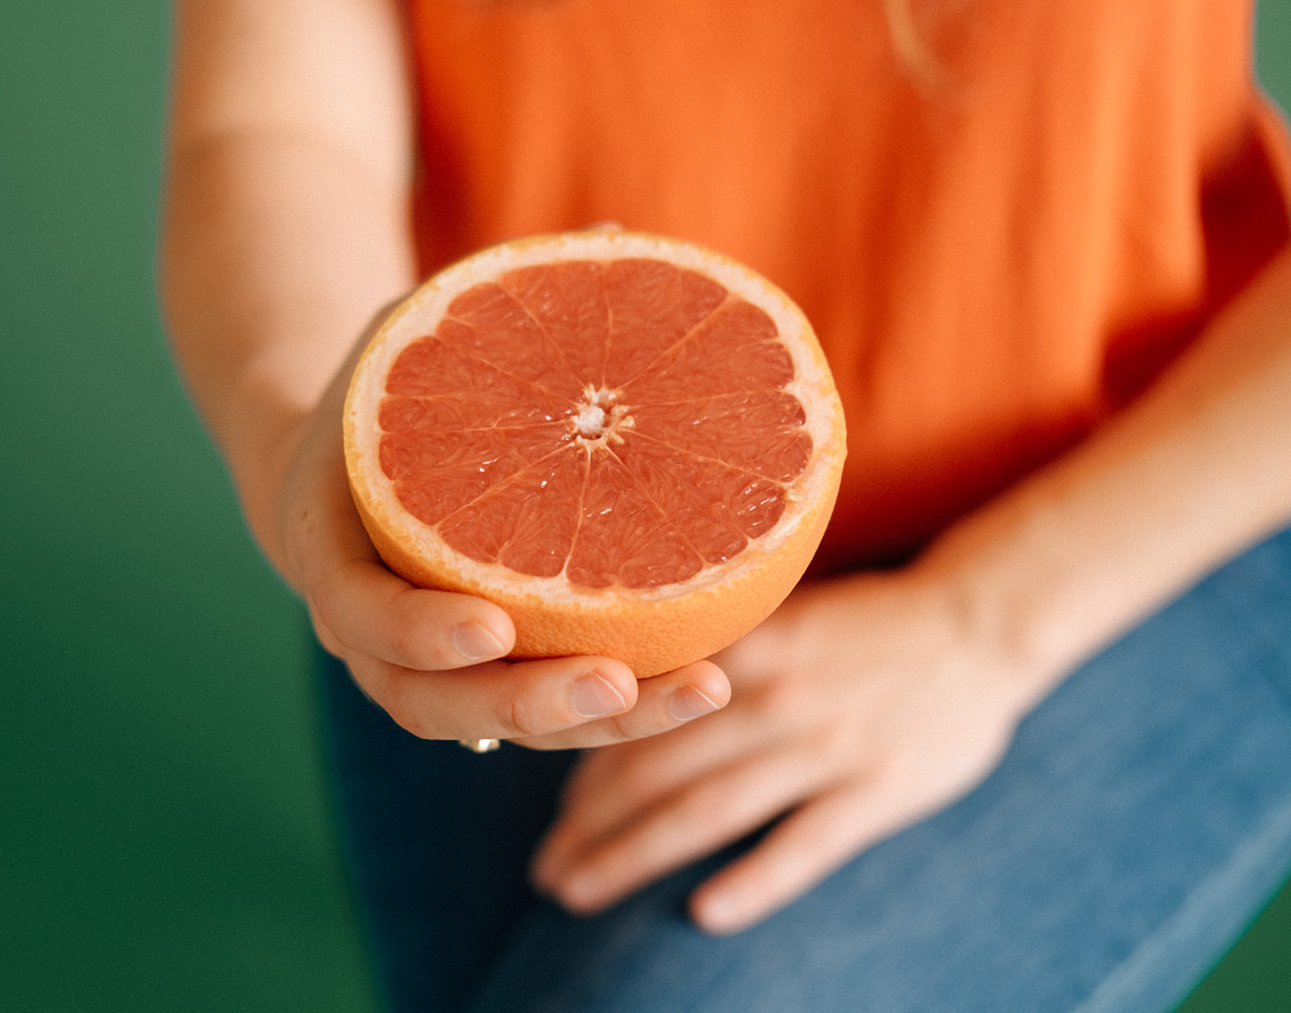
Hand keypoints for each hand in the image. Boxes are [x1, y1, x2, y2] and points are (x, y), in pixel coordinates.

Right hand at [277, 314, 731, 749]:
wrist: (332, 463)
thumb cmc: (382, 391)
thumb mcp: (417, 336)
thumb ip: (496, 305)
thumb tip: (618, 237)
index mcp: (331, 552)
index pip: (360, 614)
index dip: (420, 631)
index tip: (494, 624)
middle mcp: (370, 631)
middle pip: (435, 702)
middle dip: (530, 701)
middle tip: (617, 681)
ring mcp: (422, 666)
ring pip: (498, 723)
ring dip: (594, 722)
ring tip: (705, 689)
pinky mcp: (477, 675)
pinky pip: (538, 710)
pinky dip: (609, 709)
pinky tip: (698, 680)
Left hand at [531, 565, 1044, 928]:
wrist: (980, 622)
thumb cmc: (868, 622)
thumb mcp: (781, 611)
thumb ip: (713, 647)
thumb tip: (630, 686)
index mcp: (737, 648)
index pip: (637, 716)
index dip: (582, 766)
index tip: (550, 806)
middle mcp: (768, 697)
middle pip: (654, 771)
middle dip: (587, 825)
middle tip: (545, 867)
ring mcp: (822, 746)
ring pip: (707, 811)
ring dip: (632, 856)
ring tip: (579, 892)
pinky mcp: (876, 789)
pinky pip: (802, 846)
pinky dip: (752, 883)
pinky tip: (703, 913)